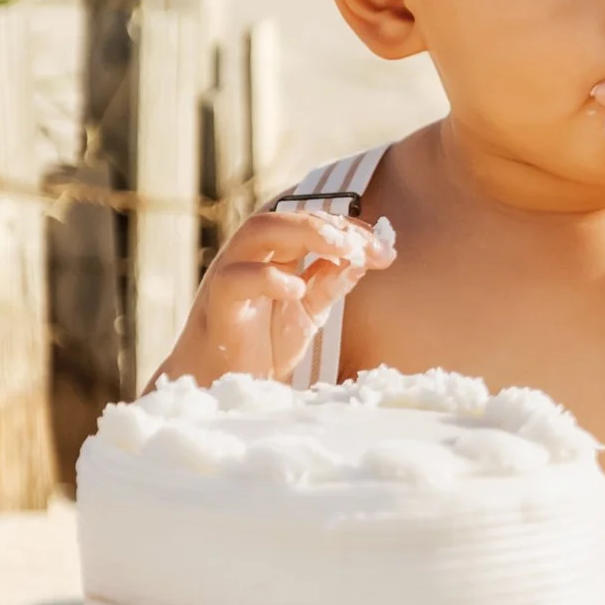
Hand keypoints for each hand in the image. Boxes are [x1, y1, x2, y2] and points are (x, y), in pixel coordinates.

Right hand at [168, 203, 391, 385]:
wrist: (225, 387)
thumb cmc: (262, 345)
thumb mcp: (308, 312)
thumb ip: (330, 283)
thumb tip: (365, 258)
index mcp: (274, 254)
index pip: (312, 224)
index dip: (349, 230)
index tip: (386, 250)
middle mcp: (251, 255)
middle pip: (287, 217)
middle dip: (330, 225)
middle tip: (365, 246)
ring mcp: (231, 273)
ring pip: (259, 230)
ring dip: (303, 232)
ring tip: (341, 250)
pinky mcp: (218, 303)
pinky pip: (236, 278)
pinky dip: (269, 278)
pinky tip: (298, 289)